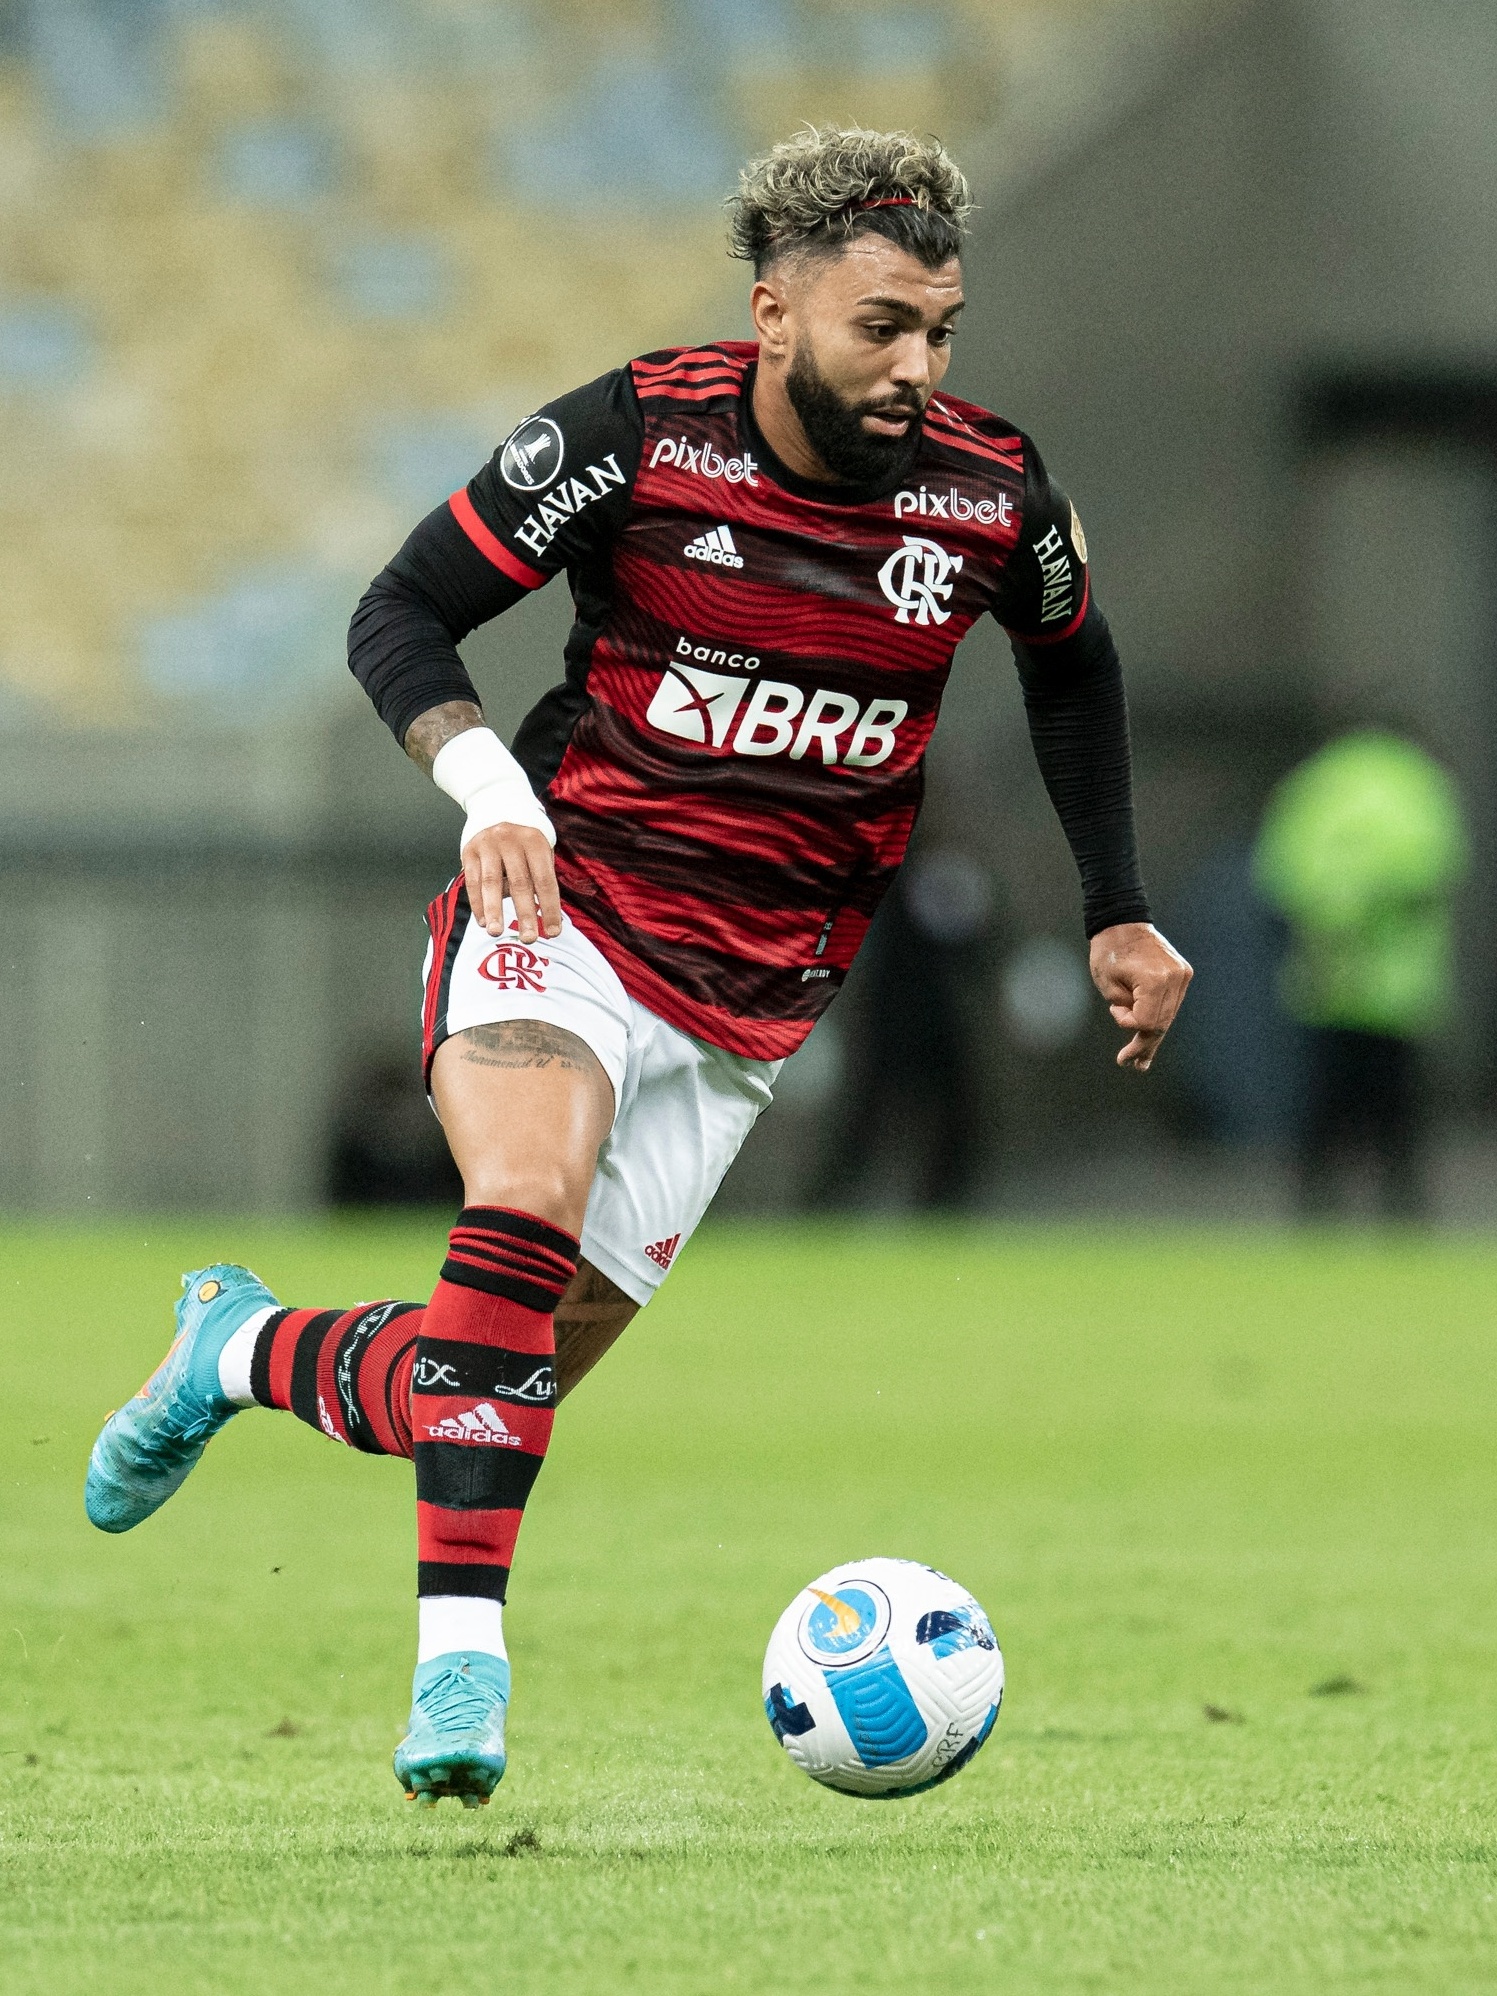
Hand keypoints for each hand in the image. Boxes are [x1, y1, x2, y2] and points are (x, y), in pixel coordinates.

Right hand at [462, 823, 562, 943]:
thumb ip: (540, 875)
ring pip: (491, 882)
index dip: (550, 907)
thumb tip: (544, 914)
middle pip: (519, 883)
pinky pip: (472, 881)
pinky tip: (483, 921)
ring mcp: (488, 845)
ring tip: (496, 933)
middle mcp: (511, 840)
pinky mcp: (469, 850)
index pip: (545, 880)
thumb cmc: (523, 837)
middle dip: (525, 913)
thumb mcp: (539, 847)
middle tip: (530, 938)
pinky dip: (477, 903)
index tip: (554, 932)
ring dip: (494, 910)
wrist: (495, 803)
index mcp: (535, 841)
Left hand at [1089, 922, 1191, 1071]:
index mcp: (1155, 979)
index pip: (1147, 1020)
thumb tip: (1140, 1032)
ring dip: (1153, 1036)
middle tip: (1132, 1064)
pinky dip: (1160, 1018)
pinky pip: (1170, 1003)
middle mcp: (1175, 978)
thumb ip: (1126, 1012)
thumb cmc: (1109, 952)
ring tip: (1141, 1062)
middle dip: (1145, 1044)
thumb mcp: (1108, 985)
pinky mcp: (1182, 973)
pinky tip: (1151, 1040)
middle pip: (1161, 1022)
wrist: (1122, 922)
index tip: (1114, 1012)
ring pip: (1168, 1016)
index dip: (1129, 1025)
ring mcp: (1181, 975)